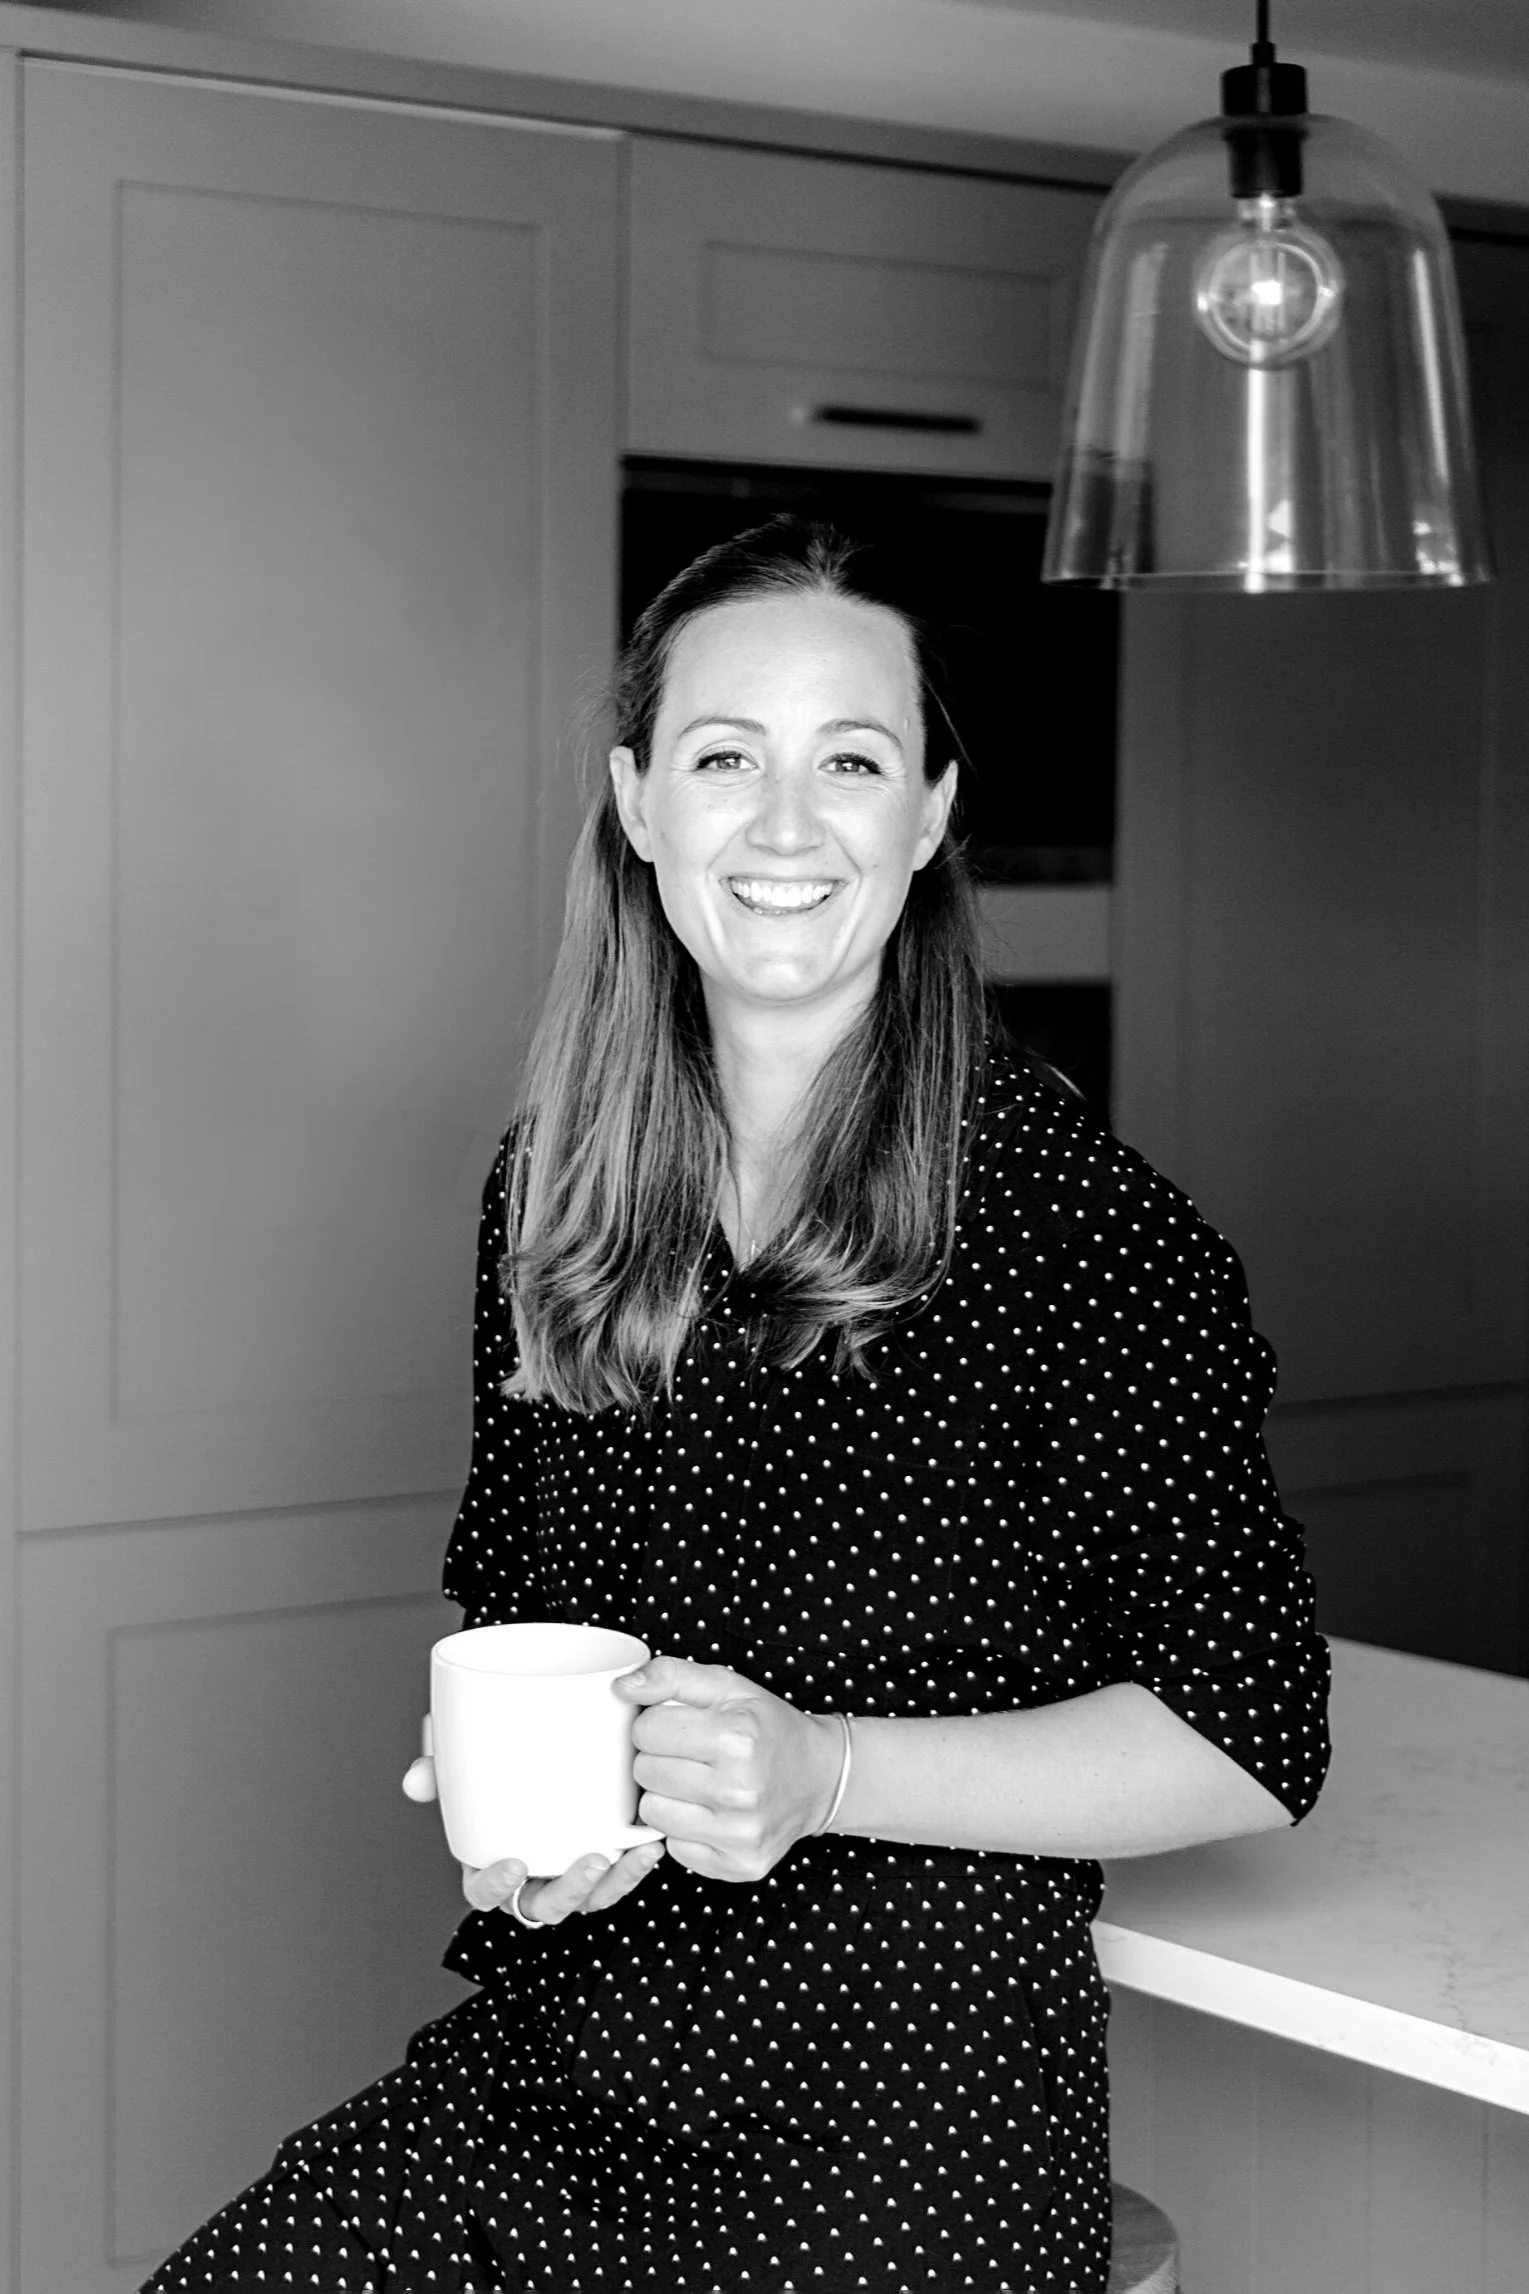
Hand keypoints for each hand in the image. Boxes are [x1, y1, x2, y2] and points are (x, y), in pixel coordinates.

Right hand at [400, 1729, 666, 1921]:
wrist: (541, 1745)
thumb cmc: (493, 1765)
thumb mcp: (461, 1762)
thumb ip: (438, 1767)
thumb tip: (417, 1778)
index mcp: (489, 1863)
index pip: (483, 1894)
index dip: (496, 1887)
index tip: (514, 1864)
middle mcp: (530, 1878)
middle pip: (545, 1906)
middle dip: (571, 1889)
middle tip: (592, 1858)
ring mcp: (566, 1873)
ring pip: (589, 1898)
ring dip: (612, 1882)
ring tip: (631, 1853)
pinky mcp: (602, 1862)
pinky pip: (619, 1879)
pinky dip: (636, 1865)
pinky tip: (649, 1842)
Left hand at [616, 1654, 843, 1882]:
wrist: (819, 1778)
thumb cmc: (768, 1728)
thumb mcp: (727, 1686)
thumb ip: (671, 1675)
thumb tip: (622, 1687)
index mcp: (736, 1738)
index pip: (646, 1731)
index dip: (656, 1724)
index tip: (679, 1727)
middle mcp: (740, 1790)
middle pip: (645, 1773)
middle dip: (658, 1759)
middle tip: (689, 1755)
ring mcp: (740, 1834)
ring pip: (653, 1814)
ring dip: (666, 1796)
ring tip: (696, 1784)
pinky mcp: (739, 1865)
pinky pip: (675, 1848)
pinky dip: (685, 1830)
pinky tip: (710, 1813)